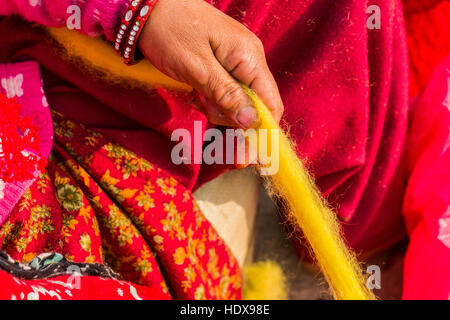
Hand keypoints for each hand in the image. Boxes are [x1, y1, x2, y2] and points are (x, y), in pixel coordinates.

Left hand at [138, 0, 283, 127]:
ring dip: (219, 112)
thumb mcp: (196, 67)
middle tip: (213, 133)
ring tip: (197, 99)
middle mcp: (249, 61)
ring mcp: (236, 63)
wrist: (148, 6)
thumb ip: (226, 94)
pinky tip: (197, 96)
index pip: (270, 104)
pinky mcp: (223, 67)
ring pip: (239, 103)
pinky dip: (213, 102)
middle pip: (256, 108)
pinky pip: (226, 94)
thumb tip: (252, 123)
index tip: (247, 158)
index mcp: (249, 58)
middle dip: (235, 125)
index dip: (262, 134)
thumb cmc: (170, 32)